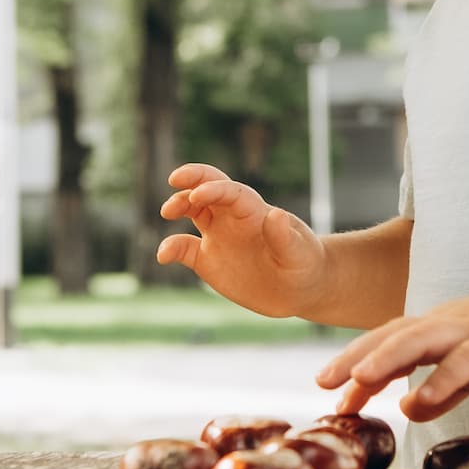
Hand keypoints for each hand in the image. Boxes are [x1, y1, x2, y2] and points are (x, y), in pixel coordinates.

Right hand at [156, 164, 328, 318]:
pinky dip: (171, 249)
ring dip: (179, 205)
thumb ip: (285, 237)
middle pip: (209, 188)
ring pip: (193, 211)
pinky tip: (163, 256)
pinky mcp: (208, 260)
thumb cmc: (305, 265)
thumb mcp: (300, 254)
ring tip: (167, 213)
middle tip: (175, 180)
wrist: (299, 289)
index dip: (214, 189)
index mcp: (255, 212)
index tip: (197, 195)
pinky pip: (184, 249)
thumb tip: (275, 214)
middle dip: (192, 179)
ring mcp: (219, 236)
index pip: (231, 192)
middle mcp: (233, 219)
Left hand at [314, 285, 468, 421]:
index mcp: (434, 327)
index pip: (385, 341)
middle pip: (391, 335)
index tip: (327, 389)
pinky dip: (440, 380)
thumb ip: (442, 390)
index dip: (354, 362)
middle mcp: (444, 323)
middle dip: (354, 357)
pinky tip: (419, 402)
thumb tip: (409, 410)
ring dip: (387, 359)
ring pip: (420, 339)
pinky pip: (464, 362)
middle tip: (323, 382)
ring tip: (359, 380)